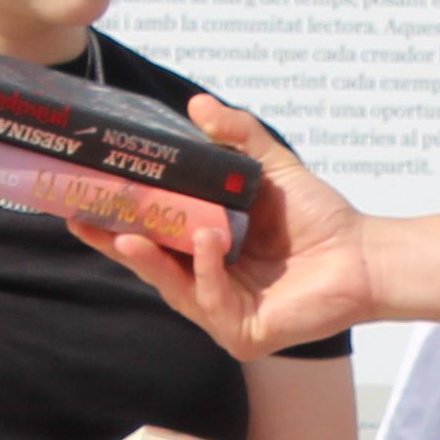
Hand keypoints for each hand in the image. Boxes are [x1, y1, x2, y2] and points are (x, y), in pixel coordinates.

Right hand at [72, 96, 377, 357]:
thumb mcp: (268, 166)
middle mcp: (206, 283)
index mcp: (202, 249)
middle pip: (148, 265)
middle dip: (113, 243)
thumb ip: (236, 136)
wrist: (362, 253)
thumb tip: (197, 104)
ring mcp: (221, 313)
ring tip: (132, 232)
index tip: (77, 202)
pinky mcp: (243, 335)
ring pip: (172, 287)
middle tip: (80, 219)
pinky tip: (208, 242)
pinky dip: (206, 270)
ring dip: (153, 258)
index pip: (149, 237)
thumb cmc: (316, 216)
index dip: (112, 222)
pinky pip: (211, 302)